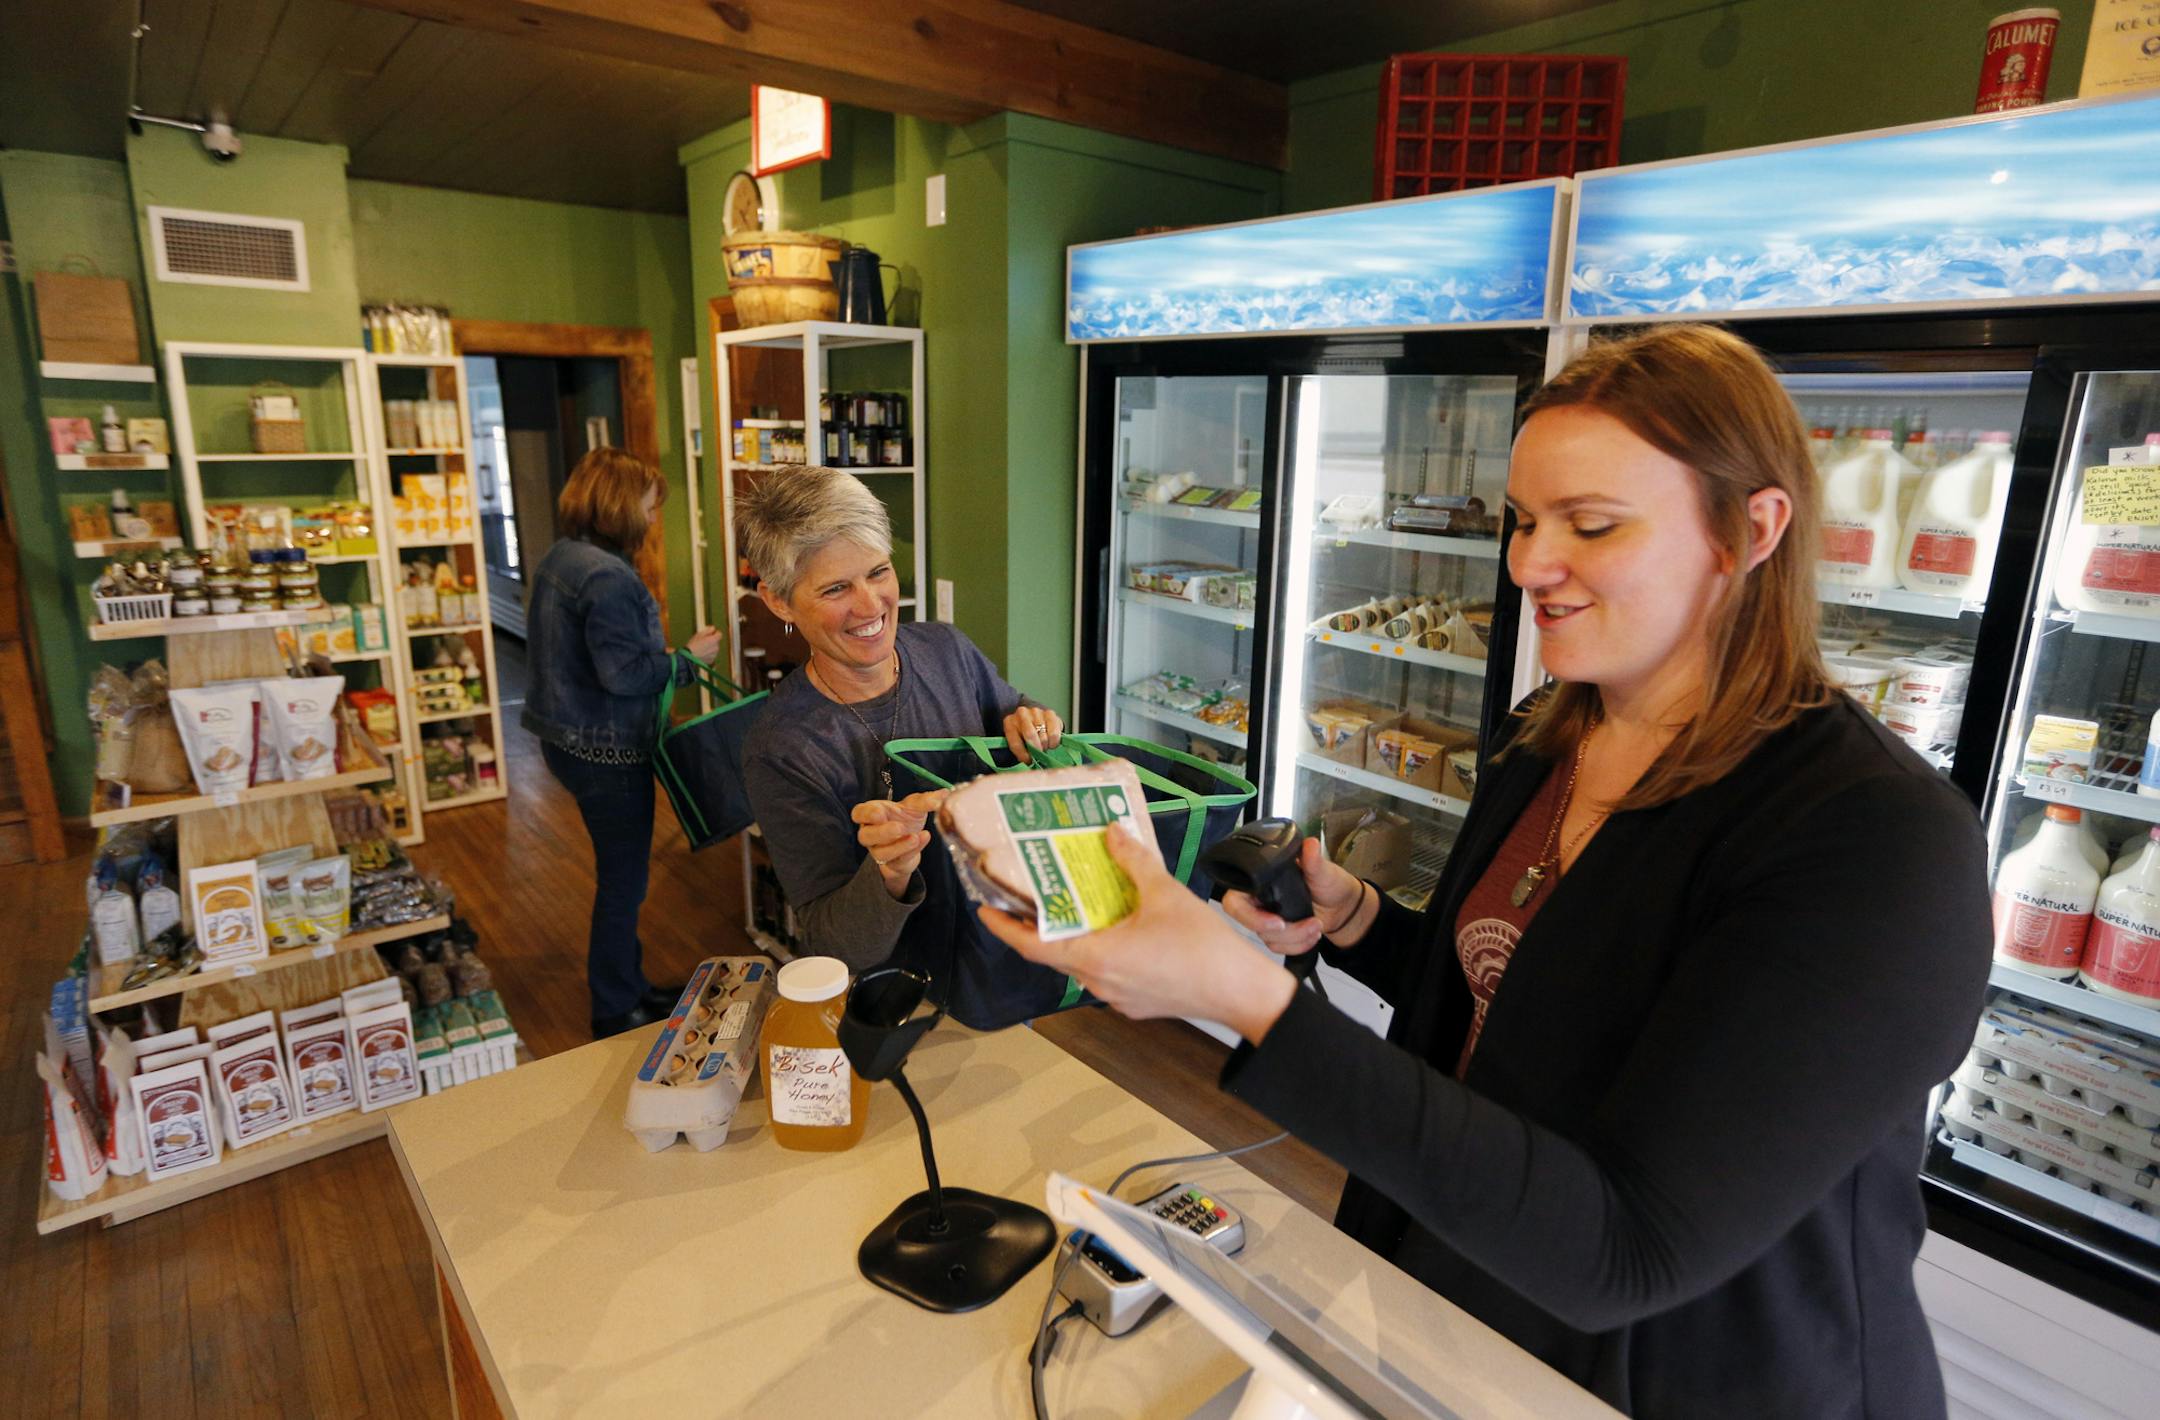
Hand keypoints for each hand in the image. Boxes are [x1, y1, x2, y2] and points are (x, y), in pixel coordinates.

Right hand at [685, 626, 721, 664]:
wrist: (689, 657)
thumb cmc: (693, 645)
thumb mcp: (699, 634)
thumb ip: (708, 630)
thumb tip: (713, 628)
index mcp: (714, 640)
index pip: (720, 634)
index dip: (715, 633)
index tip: (711, 633)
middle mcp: (716, 647)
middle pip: (716, 642)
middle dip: (712, 640)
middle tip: (703, 641)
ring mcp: (714, 654)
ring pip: (714, 649)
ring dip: (710, 647)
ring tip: (701, 648)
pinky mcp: (711, 660)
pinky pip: (711, 655)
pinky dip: (708, 654)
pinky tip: (701, 653)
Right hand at [852, 790, 947, 898]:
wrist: (913, 840)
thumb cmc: (906, 818)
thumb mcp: (914, 806)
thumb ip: (925, 800)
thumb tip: (944, 794)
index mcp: (871, 814)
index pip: (858, 814)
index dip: (866, 814)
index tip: (880, 813)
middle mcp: (871, 834)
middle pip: (865, 836)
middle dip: (882, 833)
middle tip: (900, 828)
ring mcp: (879, 850)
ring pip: (881, 853)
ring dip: (899, 846)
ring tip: (915, 836)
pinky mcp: (892, 864)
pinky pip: (898, 861)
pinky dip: (912, 851)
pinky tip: (923, 839)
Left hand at [976, 824, 1296, 1042]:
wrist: (1242, 993)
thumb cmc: (1204, 949)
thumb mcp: (1165, 893)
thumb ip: (1134, 861)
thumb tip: (1113, 833)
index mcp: (1097, 958)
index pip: (1033, 947)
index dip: (1005, 929)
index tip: (986, 911)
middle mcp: (1099, 982)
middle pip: (1056, 954)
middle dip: (1042, 925)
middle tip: (1036, 895)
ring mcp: (1117, 996)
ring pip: (1083, 964)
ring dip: (1075, 936)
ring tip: (1077, 903)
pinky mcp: (1137, 1002)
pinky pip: (1107, 973)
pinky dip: (1102, 949)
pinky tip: (1118, 926)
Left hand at [1002, 705, 1063, 763]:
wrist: (1031, 718)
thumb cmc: (1023, 734)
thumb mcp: (1017, 741)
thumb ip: (1020, 750)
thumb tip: (1031, 762)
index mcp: (1009, 723)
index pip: (1015, 743)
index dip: (1023, 755)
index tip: (1028, 761)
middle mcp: (1021, 714)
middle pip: (1030, 735)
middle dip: (1036, 749)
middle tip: (1039, 754)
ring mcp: (1036, 712)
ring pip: (1043, 736)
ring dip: (1045, 746)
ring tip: (1043, 746)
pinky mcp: (1050, 713)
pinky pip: (1054, 733)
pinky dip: (1054, 742)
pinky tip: (1051, 742)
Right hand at [1221, 838, 1368, 954]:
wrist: (1341, 905)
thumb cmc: (1328, 882)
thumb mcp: (1322, 869)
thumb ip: (1313, 860)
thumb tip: (1310, 845)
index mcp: (1260, 881)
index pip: (1235, 901)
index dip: (1249, 915)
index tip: (1278, 922)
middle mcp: (1258, 901)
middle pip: (1249, 924)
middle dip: (1279, 932)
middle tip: (1306, 926)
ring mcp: (1267, 920)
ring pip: (1268, 939)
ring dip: (1296, 937)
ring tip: (1317, 926)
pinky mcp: (1278, 936)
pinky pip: (1280, 948)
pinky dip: (1299, 945)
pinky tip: (1314, 935)